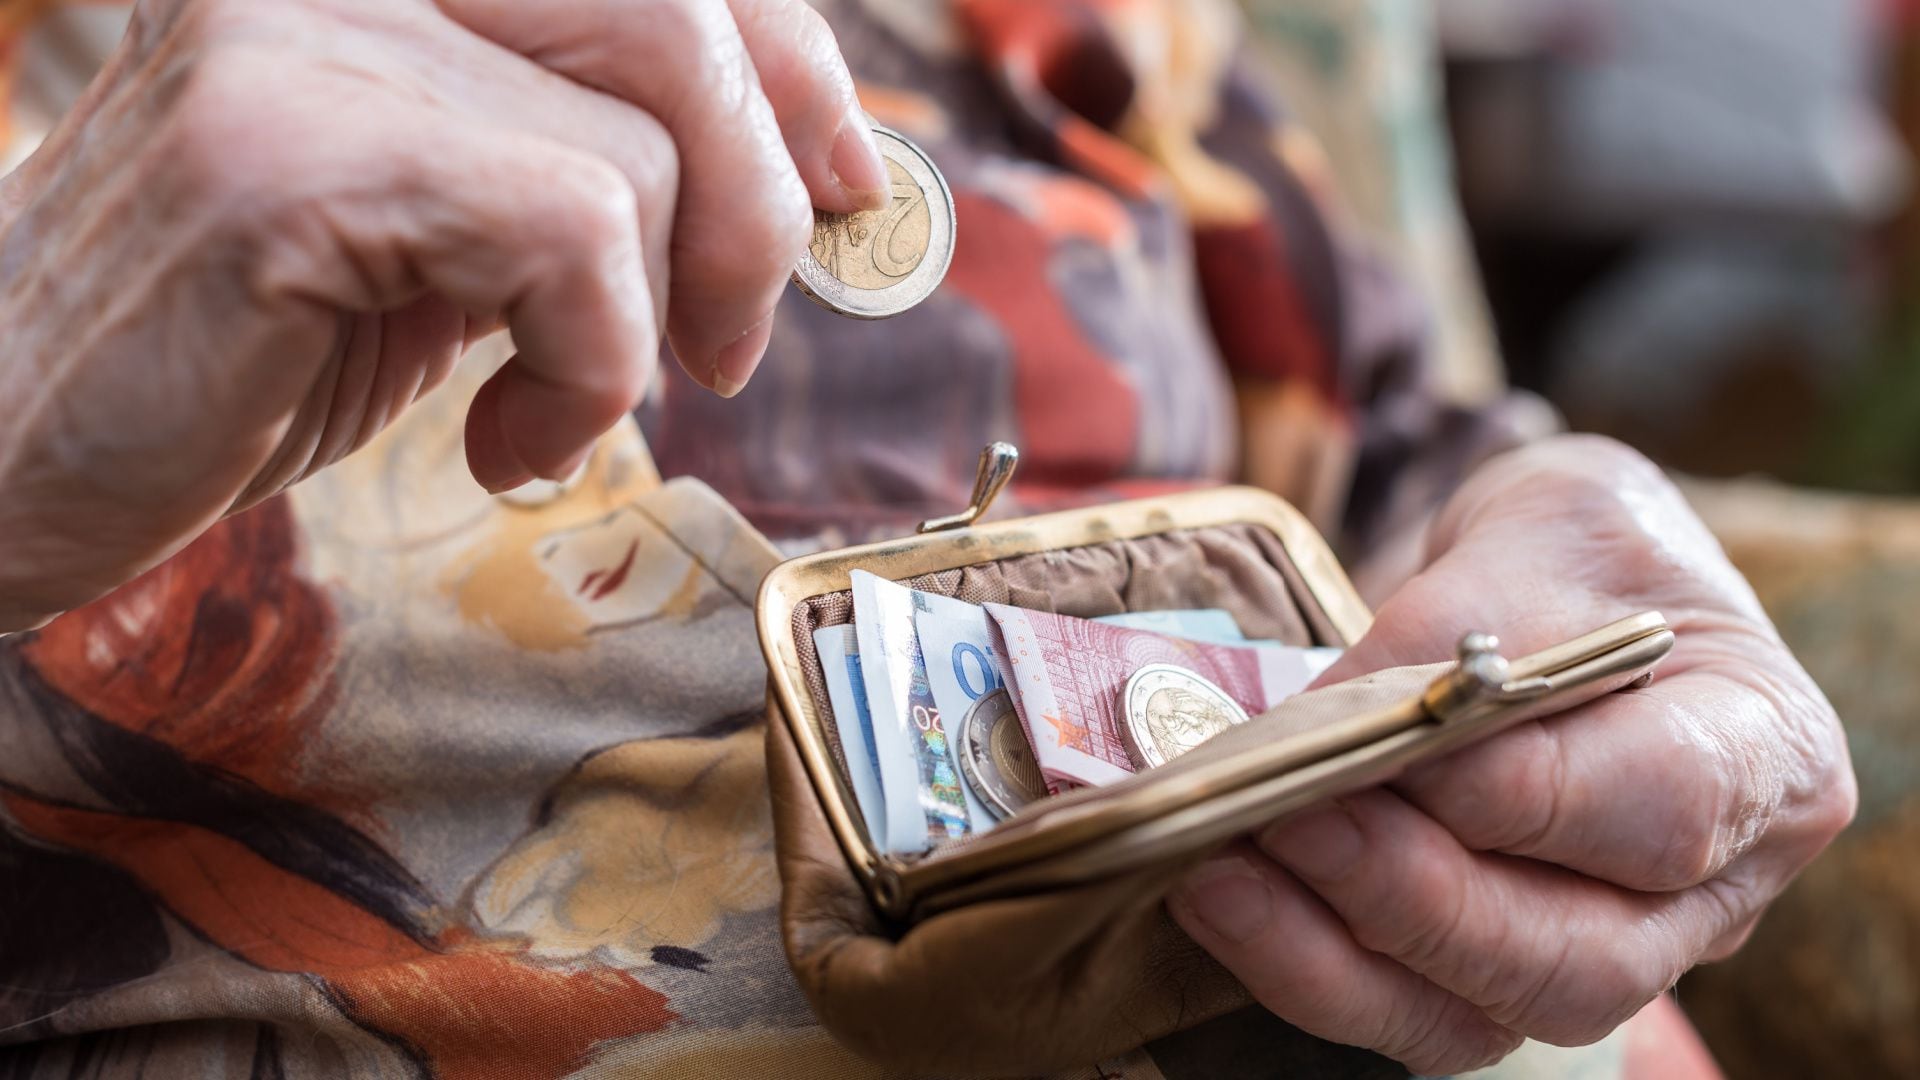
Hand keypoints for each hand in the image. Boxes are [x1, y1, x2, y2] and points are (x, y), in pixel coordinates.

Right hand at [0, 0, 885, 631]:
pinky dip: (586, 370)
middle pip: (677, 22)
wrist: (24, 448)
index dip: (791, 63)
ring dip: (645, 328)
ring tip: (552, 410)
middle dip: (754, 211)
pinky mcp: (285, 146)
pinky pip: (570, 236)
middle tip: (726, 349)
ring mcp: (303, 24)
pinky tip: (501, 438)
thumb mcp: (462, 230)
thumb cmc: (256, 347)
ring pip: (637, 150)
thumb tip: (809, 173)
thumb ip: (598, 166)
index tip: (846, 185)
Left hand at [1169, 436, 1855, 1073]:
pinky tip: (1221, 896)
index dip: (1521, 796)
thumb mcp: (1539, 530)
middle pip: (1579, 959)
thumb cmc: (1579, 550)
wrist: (1566, 584)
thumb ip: (1451, 630)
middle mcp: (1710, 889)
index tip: (1387, 749)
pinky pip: (1411, 1012)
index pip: (1663, 810)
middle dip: (1413, 898)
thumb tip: (1324, 729)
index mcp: (1765, 754)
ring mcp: (1611, 950)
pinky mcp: (1501, 975)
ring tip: (1220, 873)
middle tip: (1285, 819)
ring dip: (1333, 953)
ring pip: (1485, 1014)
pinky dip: (1306, 966)